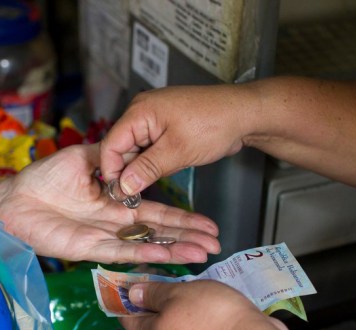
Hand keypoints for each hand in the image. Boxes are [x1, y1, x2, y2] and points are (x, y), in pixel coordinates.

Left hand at [0, 144, 220, 263]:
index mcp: (115, 203)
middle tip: (215, 244)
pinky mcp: (86, 249)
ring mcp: (102, 238)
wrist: (11, 199)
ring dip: (173, 250)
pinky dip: (143, 254)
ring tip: (201, 254)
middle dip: (187, 238)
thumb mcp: (81, 159)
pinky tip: (164, 256)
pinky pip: (119, 251)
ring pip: (144, 245)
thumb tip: (132, 155)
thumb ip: (109, 159)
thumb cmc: (42, 179)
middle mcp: (114, 223)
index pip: (156, 213)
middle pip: (158, 233)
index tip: (207, 224)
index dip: (182, 219)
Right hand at [99, 84, 250, 194]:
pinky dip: (154, 161)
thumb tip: (124, 186)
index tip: (120, 193)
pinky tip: (166, 168)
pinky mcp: (165, 127)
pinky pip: (150, 147)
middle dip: (129, 170)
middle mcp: (142, 112)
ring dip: (143, 167)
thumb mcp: (177, 152)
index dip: (112, 171)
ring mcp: (154, 119)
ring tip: (157, 178)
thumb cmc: (215, 124)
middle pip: (121, 147)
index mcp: (140, 111)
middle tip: (138, 192)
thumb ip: (146, 169)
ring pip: (136, 150)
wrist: (245, 114)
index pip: (111, 144)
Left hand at [119, 280, 289, 329]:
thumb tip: (132, 295)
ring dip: (176, 313)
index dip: (126, 297)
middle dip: (153, 303)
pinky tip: (205, 309)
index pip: (126, 317)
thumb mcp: (179, 293)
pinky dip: (193, 323)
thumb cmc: (210, 315)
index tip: (133, 279)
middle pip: (150, 325)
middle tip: (163, 279)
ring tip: (187, 291)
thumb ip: (154, 293)